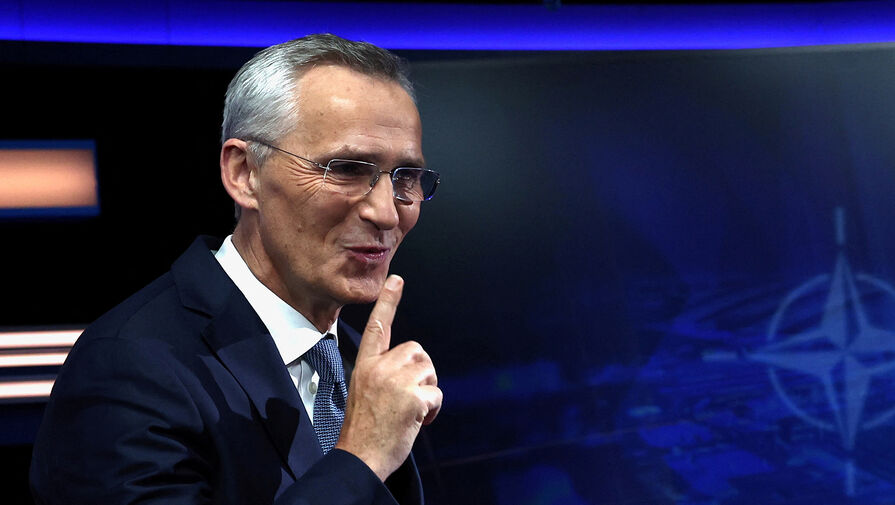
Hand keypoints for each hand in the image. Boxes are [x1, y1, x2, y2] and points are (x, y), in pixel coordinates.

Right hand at [335, 275, 441, 480]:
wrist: (359, 456)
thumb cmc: (364, 429)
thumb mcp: (364, 391)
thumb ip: (383, 373)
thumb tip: (410, 367)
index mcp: (365, 365)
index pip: (377, 327)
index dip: (388, 302)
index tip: (396, 279)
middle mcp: (379, 368)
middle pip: (416, 350)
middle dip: (421, 372)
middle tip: (409, 397)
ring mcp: (395, 381)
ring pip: (429, 369)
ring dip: (428, 389)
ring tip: (411, 409)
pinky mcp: (412, 396)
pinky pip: (437, 393)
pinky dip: (433, 409)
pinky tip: (418, 421)